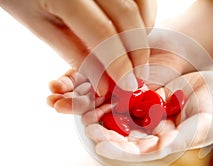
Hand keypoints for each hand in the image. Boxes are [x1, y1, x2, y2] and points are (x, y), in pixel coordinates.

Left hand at [1, 0, 156, 93]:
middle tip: (138, 74)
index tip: (128, 84)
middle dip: (138, 50)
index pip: (103, 32)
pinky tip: (133, 27)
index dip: (119, 62)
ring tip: (135, 51)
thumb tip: (103, 83)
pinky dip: (143, 12)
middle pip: (128, 15)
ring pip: (140, 2)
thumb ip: (75, 53)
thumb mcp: (42, 26)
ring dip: (143, 30)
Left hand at [48, 69, 212, 161]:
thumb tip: (159, 149)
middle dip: (105, 131)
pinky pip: (131, 94)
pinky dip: (117, 93)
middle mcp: (153, 129)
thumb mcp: (201, 127)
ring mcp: (152, 111)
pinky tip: (102, 89)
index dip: (119, 148)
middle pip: (124, 133)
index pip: (137, 150)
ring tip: (86, 109)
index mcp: (162, 142)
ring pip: (124, 114)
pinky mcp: (151, 93)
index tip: (101, 145)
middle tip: (87, 126)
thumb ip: (180, 139)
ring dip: (105, 112)